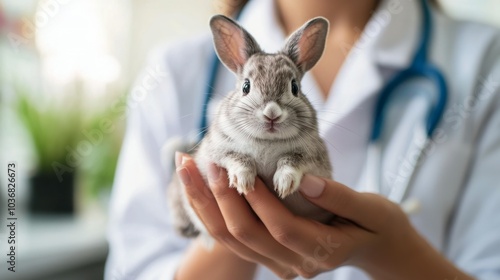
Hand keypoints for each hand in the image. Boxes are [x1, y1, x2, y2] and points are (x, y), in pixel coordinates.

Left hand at [176, 153, 473, 279]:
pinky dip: (213, 214)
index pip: (281, 227)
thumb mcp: (372, 209)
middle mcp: (297, 263)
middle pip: (246, 236)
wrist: (380, 248)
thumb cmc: (380, 225)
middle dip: (217, 197)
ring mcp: (282, 263)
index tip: (236, 166)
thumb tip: (301, 179)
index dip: (256, 199)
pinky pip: (235, 239)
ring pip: (232, 241)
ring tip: (186, 168)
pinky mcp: (273, 255)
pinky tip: (198, 188)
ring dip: (205, 204)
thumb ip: (338, 196)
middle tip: (194, 161)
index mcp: (323, 250)